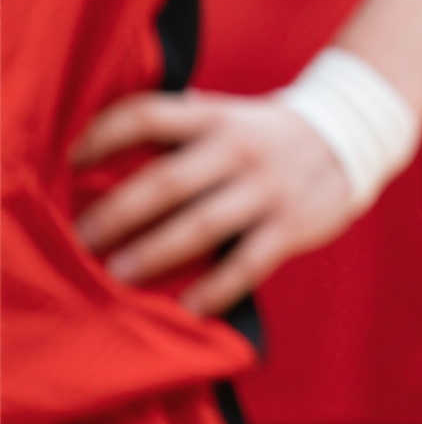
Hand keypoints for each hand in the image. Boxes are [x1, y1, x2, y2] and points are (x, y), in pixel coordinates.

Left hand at [72, 91, 359, 314]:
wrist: (350, 136)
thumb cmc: (266, 134)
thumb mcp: (227, 117)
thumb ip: (177, 130)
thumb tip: (100, 153)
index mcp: (217, 119)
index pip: (148, 116)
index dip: (103, 135)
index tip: (69, 161)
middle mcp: (241, 149)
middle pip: (168, 180)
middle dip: (118, 213)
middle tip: (82, 240)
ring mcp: (269, 189)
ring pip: (203, 224)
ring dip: (156, 251)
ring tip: (119, 273)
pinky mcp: (293, 225)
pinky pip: (249, 263)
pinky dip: (217, 287)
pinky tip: (189, 307)